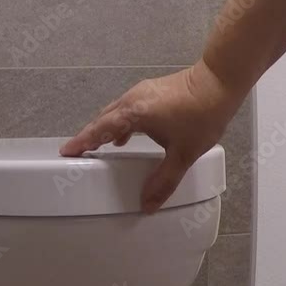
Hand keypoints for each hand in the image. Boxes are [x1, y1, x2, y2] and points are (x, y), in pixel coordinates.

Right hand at [60, 61, 245, 211]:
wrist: (220, 81)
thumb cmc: (202, 114)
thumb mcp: (184, 153)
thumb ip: (164, 180)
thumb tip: (148, 204)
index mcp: (134, 113)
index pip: (100, 129)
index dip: (82, 142)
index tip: (66, 151)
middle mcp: (133, 99)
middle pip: (103, 119)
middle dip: (89, 136)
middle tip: (78, 152)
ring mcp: (142, 92)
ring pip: (115, 113)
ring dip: (105, 129)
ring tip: (99, 147)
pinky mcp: (151, 91)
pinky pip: (127, 108)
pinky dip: (120, 123)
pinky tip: (126, 135)